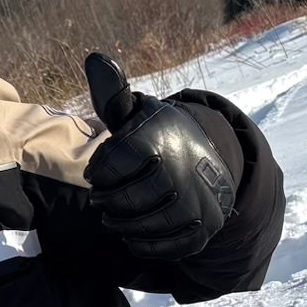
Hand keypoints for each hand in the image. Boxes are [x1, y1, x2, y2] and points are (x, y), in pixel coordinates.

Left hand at [84, 52, 234, 259]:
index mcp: (159, 138)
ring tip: (115, 216)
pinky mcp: (205, 226)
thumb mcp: (137, 114)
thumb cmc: (157, 137)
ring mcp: (197, 200)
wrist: (211, 158)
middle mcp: (181, 168)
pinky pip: (168, 247)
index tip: (98, 171)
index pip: (108, 166)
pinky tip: (135, 234)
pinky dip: (145, 245)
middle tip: (103, 199)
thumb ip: (112, 95)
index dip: (98, 172)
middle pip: (125, 200)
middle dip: (107, 202)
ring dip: (122, 225)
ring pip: (144, 225)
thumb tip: (95, 59)